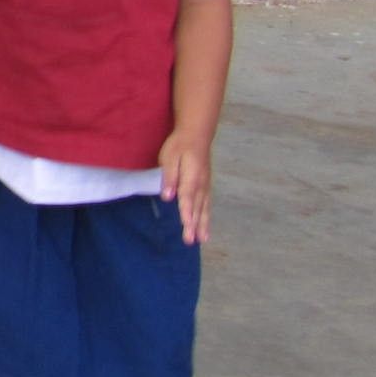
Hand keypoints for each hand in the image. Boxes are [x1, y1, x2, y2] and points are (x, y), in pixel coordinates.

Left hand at [158, 129, 213, 243]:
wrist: (196, 135)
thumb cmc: (179, 145)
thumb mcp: (169, 157)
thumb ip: (169, 177)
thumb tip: (167, 197)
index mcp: (192, 177)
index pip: (187, 198)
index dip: (186, 213)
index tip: (186, 226)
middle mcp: (202, 184)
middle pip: (197, 207)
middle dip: (194, 225)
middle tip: (191, 241)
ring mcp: (206, 186)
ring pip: (204, 208)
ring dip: (203, 224)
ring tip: (202, 239)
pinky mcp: (206, 186)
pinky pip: (207, 205)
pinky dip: (206, 217)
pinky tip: (205, 227)